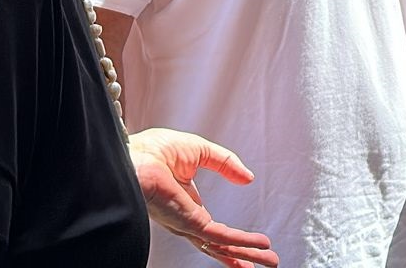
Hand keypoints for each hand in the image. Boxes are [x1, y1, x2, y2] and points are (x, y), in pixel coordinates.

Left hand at [128, 129, 279, 267]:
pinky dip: (241, 242)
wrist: (135, 154)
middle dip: (243, 255)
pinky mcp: (189, 222)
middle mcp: (185, 219)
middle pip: (219, 245)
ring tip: (270, 261)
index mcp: (184, 205)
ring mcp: (187, 224)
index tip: (249, 247)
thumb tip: (247, 178)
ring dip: (248, 254)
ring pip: (222, 246)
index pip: (212, 229)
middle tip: (266, 262)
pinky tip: (259, 244)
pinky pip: (220, 236)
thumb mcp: (200, 151)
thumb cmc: (153, 150)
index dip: (231, 240)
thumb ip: (226, 164)